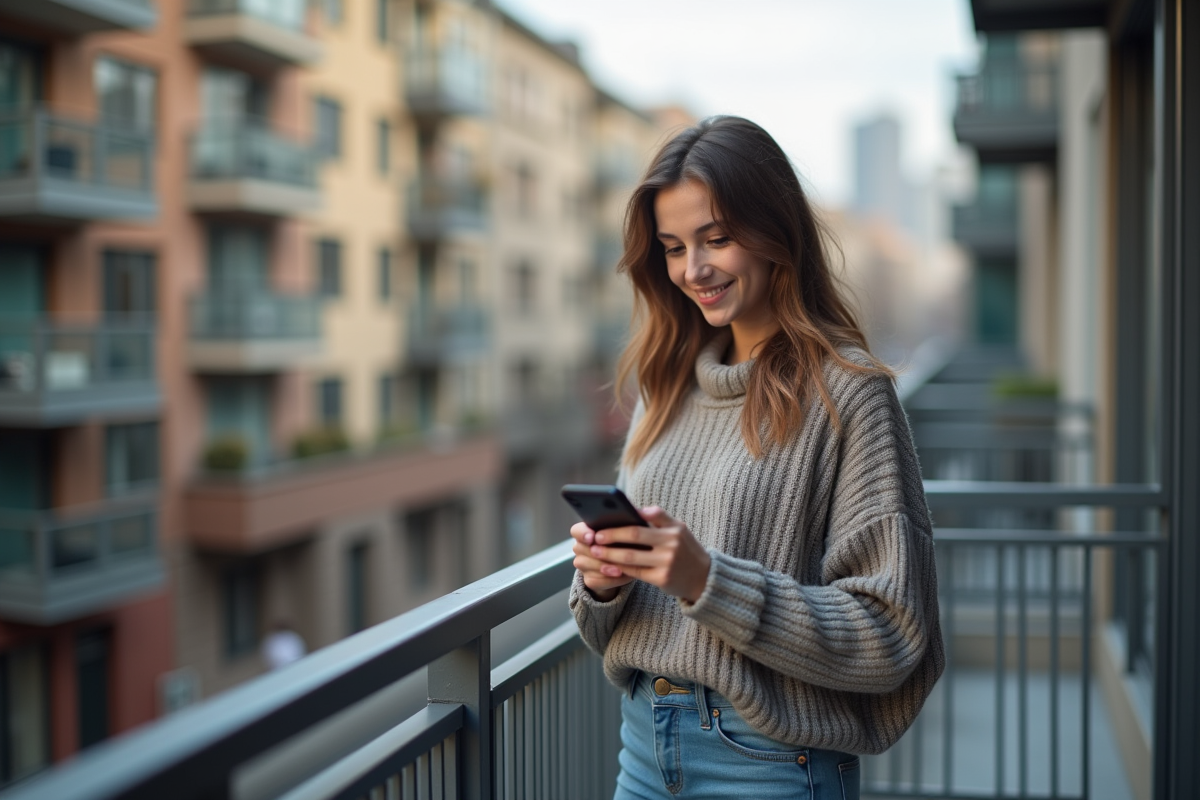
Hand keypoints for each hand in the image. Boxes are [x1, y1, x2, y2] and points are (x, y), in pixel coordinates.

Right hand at [570, 521, 634, 600]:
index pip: (576, 530)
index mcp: (588, 530)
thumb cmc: (632, 541)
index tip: (593, 536)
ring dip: (603, 567)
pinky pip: (593, 580)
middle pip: (579, 548)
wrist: (632, 564)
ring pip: (585, 565)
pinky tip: (622, 576)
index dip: (583, 533)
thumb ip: (632, 521)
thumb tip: (639, 513)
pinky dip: (608, 580)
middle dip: (597, 552)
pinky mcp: (589, 579)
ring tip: (620, 569)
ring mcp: (584, 563)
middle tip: (611, 555)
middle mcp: (582, 547)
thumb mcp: (634, 530)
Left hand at [586, 507, 711, 602]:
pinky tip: (608, 565)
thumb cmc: (685, 550)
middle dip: (612, 535)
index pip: (651, 514)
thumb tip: (634, 509)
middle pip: (635, 535)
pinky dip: (619, 568)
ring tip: (596, 551)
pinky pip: (635, 572)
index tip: (610, 514)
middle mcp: (672, 543)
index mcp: (675, 528)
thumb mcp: (679, 530)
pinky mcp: (661, 579)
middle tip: (596, 535)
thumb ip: (659, 518)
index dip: (631, 513)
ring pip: (630, 556)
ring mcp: (667, 562)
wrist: (704, 578)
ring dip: (609, 554)